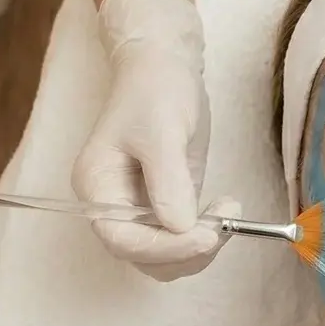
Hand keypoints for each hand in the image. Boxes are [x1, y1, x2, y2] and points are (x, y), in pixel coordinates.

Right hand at [72, 0, 239, 280]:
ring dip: (200, 248)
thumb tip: (180, 228)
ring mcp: (136, 209)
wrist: (164, 68)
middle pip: (143, 256)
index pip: (123, 240)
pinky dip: (204, 237)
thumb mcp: (163, 130)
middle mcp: (111, 206)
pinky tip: (224, 211)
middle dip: (187, 251)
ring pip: (164, 257)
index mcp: (96, 186)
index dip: (165, 248)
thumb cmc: (156, 90)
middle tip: (226, 223)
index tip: (208, 237)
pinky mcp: (162, 206)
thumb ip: (168, 181)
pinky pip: (179, 240)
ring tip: (228, 213)